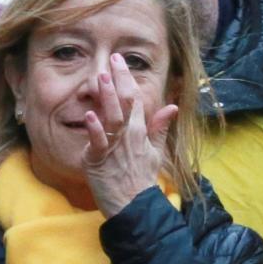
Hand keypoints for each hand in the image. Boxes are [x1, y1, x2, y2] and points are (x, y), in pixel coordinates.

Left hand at [82, 53, 177, 217]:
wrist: (134, 204)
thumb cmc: (141, 178)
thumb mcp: (155, 151)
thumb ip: (159, 127)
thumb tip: (172, 107)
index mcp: (141, 131)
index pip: (136, 98)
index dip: (127, 78)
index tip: (120, 61)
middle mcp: (129, 134)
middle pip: (125, 102)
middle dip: (119, 79)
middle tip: (112, 59)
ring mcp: (115, 145)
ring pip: (112, 117)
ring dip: (107, 98)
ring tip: (103, 78)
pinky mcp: (99, 159)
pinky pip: (98, 141)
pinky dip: (95, 128)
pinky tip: (90, 114)